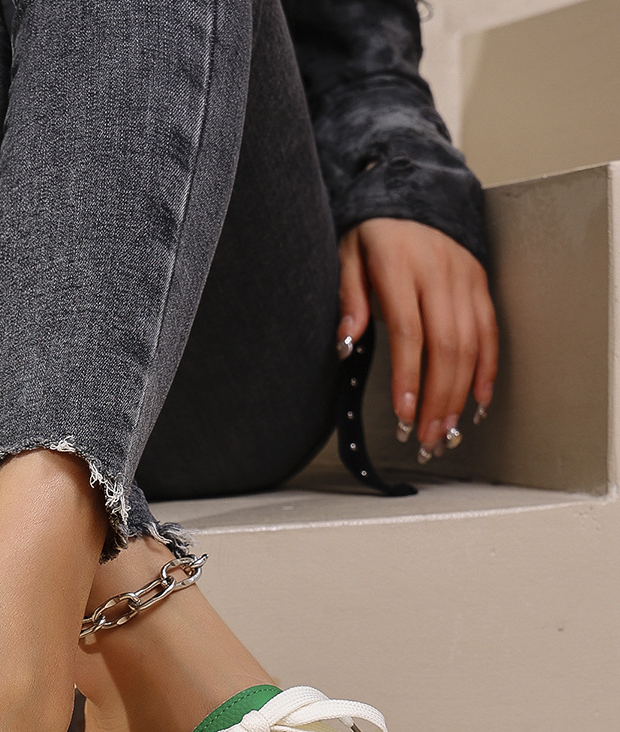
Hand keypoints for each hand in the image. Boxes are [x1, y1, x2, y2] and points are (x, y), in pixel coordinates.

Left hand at [337, 218, 497, 459]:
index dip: (409, 377)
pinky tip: (477, 403)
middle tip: (424, 437)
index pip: (410, 332)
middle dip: (437, 398)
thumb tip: (344, 344)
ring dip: (460, 394)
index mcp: (402, 269)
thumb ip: (348, 299)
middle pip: (446, 347)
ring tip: (445, 432)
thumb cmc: (372, 230)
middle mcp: (440, 276)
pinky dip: (487, 370)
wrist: (413, 190)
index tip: (404, 413)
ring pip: (471, 346)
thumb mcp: (346, 255)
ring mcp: (466, 280)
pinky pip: (490, 332)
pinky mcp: (480, 284)